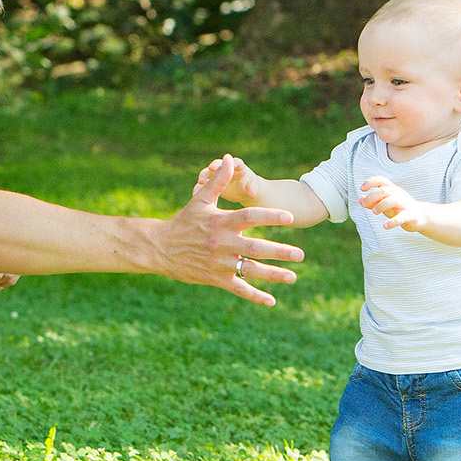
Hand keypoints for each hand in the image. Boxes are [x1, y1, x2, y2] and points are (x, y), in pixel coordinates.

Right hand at [161, 156, 301, 305]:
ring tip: (293, 276)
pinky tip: (271, 301)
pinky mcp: (215, 278)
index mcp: (221, 222)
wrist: (160, 248)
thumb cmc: (183, 221)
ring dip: (273, 275)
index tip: (290, 217)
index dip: (270, 217)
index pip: (250, 218)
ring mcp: (219, 263)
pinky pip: (238, 288)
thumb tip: (230, 159)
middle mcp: (222, 243)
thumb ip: (219, 181)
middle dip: (280, 252)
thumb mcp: (200, 200)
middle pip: (255, 248)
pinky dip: (254, 296)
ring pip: (250, 270)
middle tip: (300, 254)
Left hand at [360, 176, 428, 231]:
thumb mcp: (385, 204)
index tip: (362, 188)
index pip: (382, 180)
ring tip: (374, 212)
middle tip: (364, 204)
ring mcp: (405, 204)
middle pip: (384, 190)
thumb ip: (373, 202)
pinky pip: (401, 217)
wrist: (420, 217)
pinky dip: (393, 221)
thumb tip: (360, 200)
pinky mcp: (410, 215)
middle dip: (372, 196)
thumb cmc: (399, 209)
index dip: (371, 182)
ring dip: (381, 205)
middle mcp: (399, 194)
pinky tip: (385, 226)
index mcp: (392, 190)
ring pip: (393, 200)